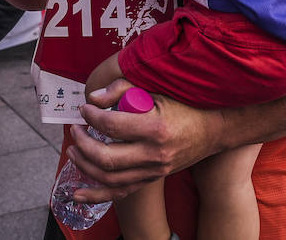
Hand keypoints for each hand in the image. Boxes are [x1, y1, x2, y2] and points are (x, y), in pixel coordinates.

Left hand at [63, 80, 224, 202]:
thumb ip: (123, 89)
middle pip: (106, 157)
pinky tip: (77, 193)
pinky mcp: (152, 179)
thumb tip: (93, 98)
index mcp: (155, 128)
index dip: (92, 116)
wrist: (212, 130)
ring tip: (73, 151)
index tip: (84, 109)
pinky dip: (96, 195)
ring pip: (110, 179)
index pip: (112, 125)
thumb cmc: (183, 105)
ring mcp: (154, 171)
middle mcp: (155, 154)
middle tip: (75, 130)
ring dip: (85, 166)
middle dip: (83, 144)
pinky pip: (120, 193)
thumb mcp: (157, 90)